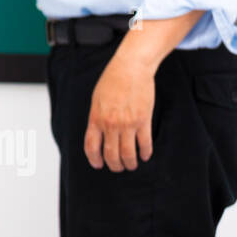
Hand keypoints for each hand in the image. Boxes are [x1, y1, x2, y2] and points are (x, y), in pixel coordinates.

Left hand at [84, 55, 155, 170]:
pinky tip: (145, 156)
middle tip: (118, 168)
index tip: (98, 165)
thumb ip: (96, 118)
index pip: (91, 146)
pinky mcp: (144, 120)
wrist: (130, 68)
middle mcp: (110, 124)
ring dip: (130, 163)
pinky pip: (145, 144)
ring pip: (128, 154)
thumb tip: (98, 135)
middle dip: (114, 166)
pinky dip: (145, 153)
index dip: (94, 159)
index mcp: (96, 118)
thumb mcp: (96, 99)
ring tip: (132, 165)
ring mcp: (127, 123)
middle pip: (111, 154)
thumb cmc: (112, 81)